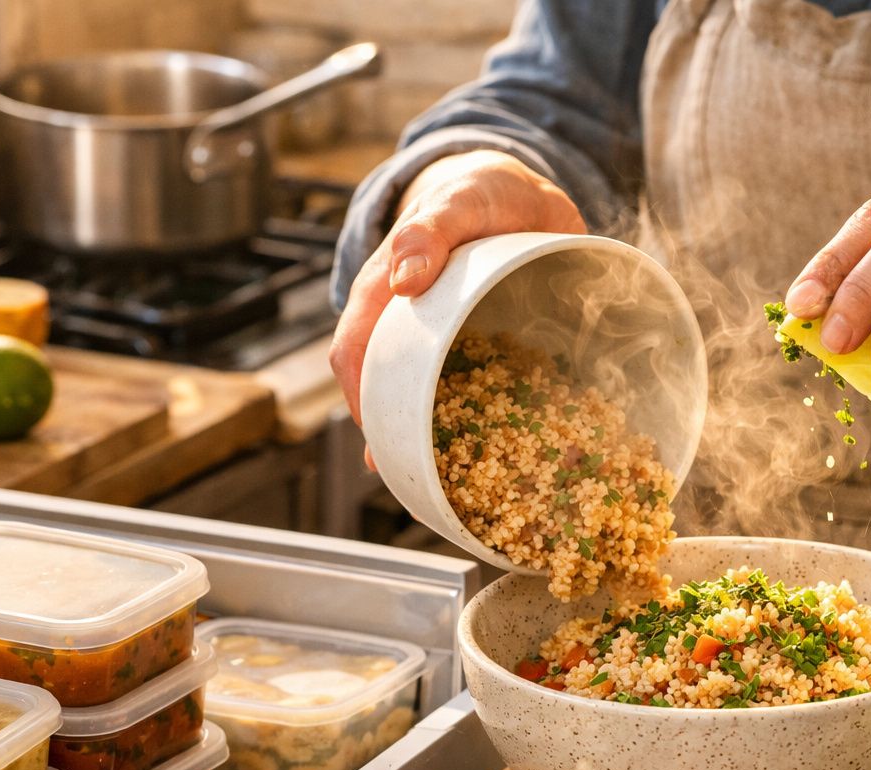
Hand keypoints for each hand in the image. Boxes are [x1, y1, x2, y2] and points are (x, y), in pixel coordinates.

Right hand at [329, 150, 585, 453]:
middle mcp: (405, 318)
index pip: (353, 347)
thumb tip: (403, 280)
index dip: (358, 393)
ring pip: (418, 392)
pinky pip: (461, 388)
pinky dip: (465, 419)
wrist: (517, 191)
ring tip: (441, 476)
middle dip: (388, 430)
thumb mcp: (460, 199)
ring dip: (423, 433)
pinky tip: (481, 451)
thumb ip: (432, 229)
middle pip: (378, 382)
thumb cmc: (480, 192)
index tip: (376, 434)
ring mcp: (437, 336)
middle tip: (412, 472)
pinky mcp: (473, 345)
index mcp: (386, 287)